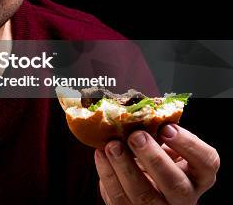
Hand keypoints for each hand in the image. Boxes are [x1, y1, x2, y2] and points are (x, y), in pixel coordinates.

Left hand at [95, 124, 218, 203]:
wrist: (141, 185)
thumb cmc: (156, 160)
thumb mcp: (165, 148)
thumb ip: (159, 134)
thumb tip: (138, 111)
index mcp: (198, 175)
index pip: (206, 163)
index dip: (188, 145)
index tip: (167, 128)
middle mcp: (184, 196)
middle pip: (175, 184)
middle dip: (154, 159)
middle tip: (136, 136)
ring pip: (144, 195)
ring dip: (125, 167)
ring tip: (112, 145)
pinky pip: (119, 198)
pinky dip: (108, 174)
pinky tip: (101, 155)